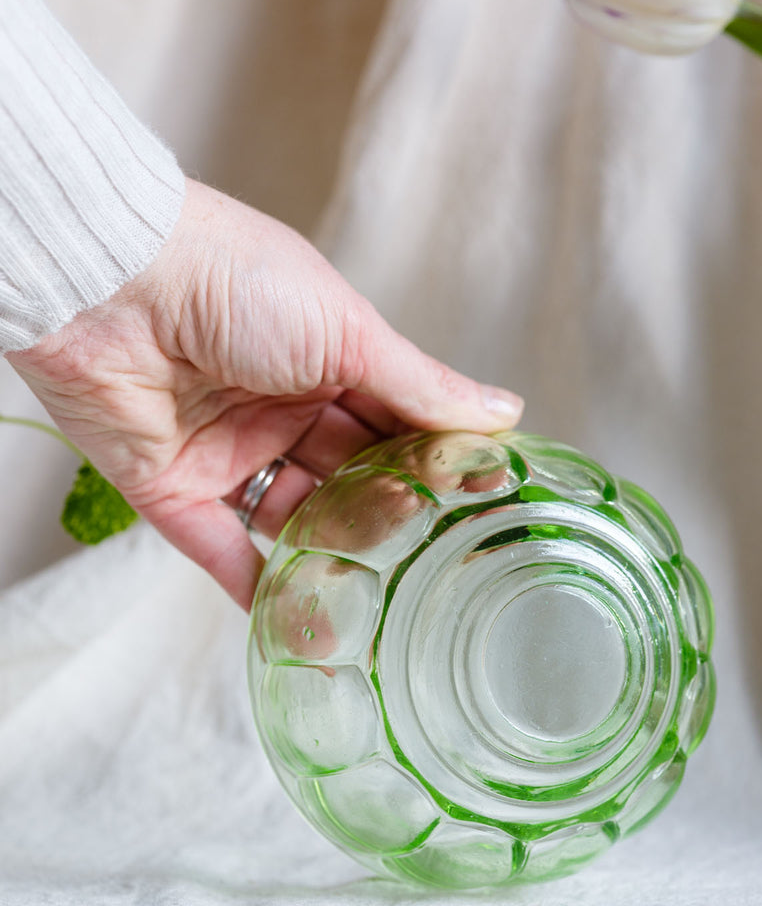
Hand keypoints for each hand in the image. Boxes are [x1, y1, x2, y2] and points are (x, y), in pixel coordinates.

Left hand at [7, 180, 523, 607]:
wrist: (113, 278)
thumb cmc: (235, 279)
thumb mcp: (348, 332)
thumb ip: (422, 388)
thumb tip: (505, 413)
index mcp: (325, 358)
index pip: (394, 424)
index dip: (434, 463)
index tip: (480, 504)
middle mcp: (278, 406)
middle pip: (348, 477)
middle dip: (387, 514)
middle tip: (433, 557)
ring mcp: (226, 450)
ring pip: (293, 519)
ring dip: (332, 557)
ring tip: (380, 604)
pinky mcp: (169, 488)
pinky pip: (220, 550)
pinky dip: (259, 589)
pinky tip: (305, 628)